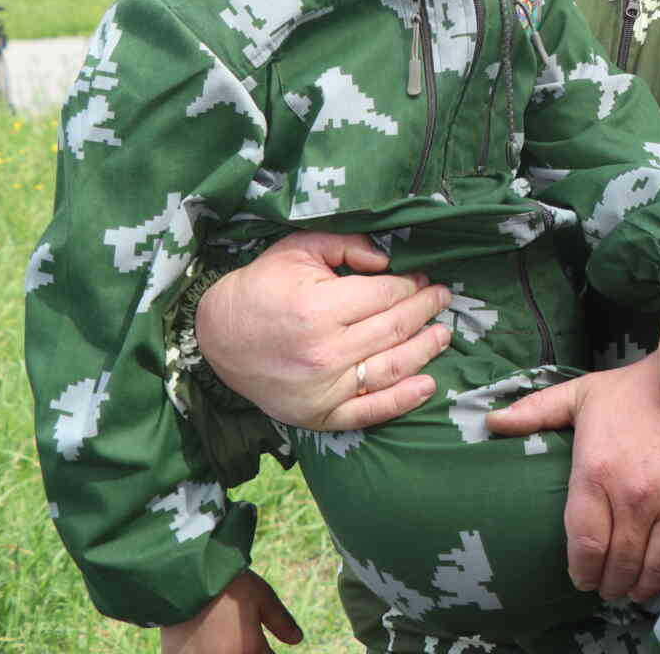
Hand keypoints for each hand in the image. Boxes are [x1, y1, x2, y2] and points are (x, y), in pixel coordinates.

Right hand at [160, 570, 300, 652]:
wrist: (185, 576)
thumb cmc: (229, 584)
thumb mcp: (263, 597)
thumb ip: (281, 622)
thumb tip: (297, 639)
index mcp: (250, 651)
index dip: (266, 650)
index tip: (261, 640)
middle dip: (244, 649)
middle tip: (237, 633)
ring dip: (223, 649)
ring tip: (218, 635)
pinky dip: (200, 651)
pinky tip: (200, 639)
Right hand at [196, 231, 452, 430]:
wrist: (217, 337)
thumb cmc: (261, 288)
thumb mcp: (298, 249)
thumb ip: (346, 245)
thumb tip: (389, 260)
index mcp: (319, 308)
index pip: (386, 296)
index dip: (412, 285)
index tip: (424, 278)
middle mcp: (325, 352)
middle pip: (395, 329)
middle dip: (425, 310)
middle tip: (442, 298)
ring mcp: (323, 388)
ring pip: (391, 368)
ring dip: (426, 350)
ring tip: (443, 334)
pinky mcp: (318, 414)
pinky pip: (369, 412)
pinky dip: (402, 401)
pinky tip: (427, 386)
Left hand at [487, 357, 659, 601]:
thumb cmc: (638, 390)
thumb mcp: (584, 394)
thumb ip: (537, 410)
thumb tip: (491, 421)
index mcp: (598, 471)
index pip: (586, 546)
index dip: (583, 573)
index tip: (584, 578)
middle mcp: (636, 494)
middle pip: (620, 564)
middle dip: (612, 584)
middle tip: (611, 586)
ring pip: (656, 568)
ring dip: (643, 588)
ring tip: (637, 588)